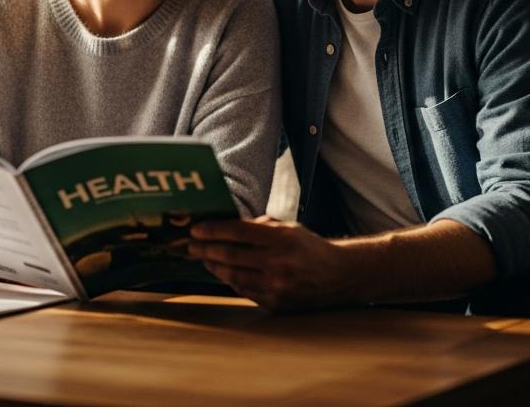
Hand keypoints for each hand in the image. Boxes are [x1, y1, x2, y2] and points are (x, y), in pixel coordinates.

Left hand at [188, 216, 347, 309]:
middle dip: (205, 249)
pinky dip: (229, 280)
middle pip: (230, 255)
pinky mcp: (275, 303)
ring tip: (203, 258)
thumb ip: (260, 226)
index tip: (196, 229)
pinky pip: (243, 290)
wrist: (338, 276)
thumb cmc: (310, 248)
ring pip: (233, 275)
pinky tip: (222, 272)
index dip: (213, 230)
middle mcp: (279, 263)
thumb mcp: (289, 228)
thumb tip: (228, 225)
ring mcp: (276, 286)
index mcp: (282, 239)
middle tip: (191, 245)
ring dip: (213, 266)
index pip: (238, 231)